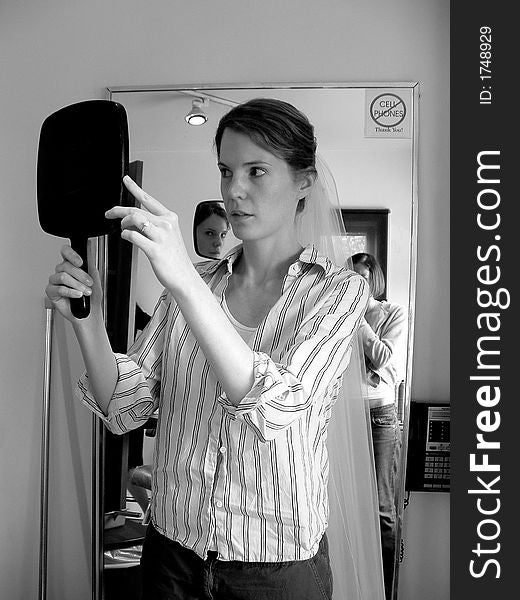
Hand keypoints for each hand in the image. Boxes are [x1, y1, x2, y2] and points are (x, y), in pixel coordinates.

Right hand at [46, 240, 102, 321]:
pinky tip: (77, 295)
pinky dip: (71, 292)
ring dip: (77, 285)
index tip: (80, 262)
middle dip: (81, 275)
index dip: (71, 254)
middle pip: (66, 266)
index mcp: (71, 265)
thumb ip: (90, 262)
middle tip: (89, 283)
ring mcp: (55, 281)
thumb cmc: (92, 297)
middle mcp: (61, 271)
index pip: (65, 252)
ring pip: (63, 276)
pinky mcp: (51, 292)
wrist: (90, 313)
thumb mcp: (94, 277)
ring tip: (85, 292)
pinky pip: (59, 288)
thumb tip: (88, 245)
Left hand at [105, 176, 194, 293]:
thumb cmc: (175, 258)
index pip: (148, 199)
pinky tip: (127, 237)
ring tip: (123, 229)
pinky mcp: (154, 249)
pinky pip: (133, 236)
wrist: (183, 276)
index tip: (126, 180)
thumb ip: (152, 226)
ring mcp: (161, 236)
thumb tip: (134, 221)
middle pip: (136, 210)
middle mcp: (166, 224)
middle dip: (118, 210)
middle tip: (109, 213)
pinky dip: (126, 235)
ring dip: (123, 223)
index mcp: (170, 218)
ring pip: (134, 219)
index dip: (135, 187)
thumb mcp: (168, 236)